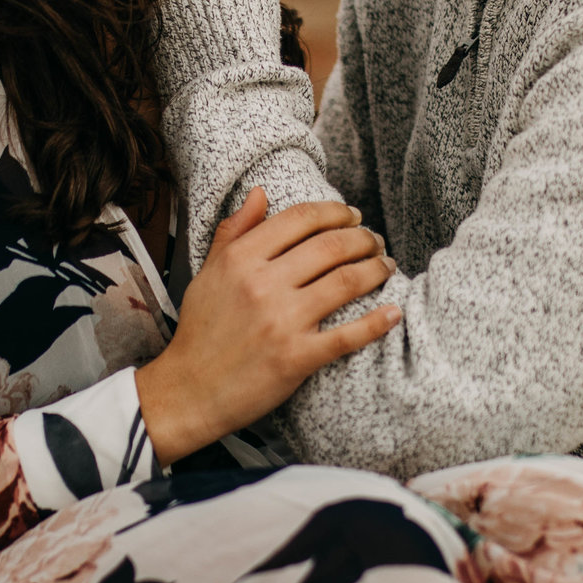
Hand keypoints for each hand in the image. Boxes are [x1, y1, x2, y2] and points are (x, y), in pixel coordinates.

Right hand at [134, 189, 400, 465]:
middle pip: (331, 246)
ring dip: (376, 270)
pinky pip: (348, 335)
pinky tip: (394, 313)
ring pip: (346, 282)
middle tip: (375, 242)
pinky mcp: (296, 358)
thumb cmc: (201, 331)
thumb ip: (234, 230)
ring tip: (387, 267)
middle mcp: (262, 284)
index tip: (352, 216)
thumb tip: (260, 192)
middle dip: (364, 238)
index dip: (335, 211)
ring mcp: (281, 322)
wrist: (189, 391)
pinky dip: (377, 322)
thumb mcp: (208, 273)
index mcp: (241, 259)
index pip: (301, 219)